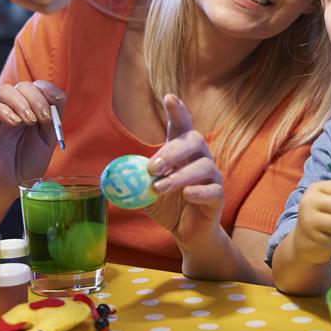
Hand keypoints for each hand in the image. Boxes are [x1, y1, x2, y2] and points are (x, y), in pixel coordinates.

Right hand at [0, 81, 64, 194]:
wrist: (12, 184)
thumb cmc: (29, 161)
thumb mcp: (49, 139)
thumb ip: (54, 118)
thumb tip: (56, 98)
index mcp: (32, 109)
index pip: (38, 86)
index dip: (47, 91)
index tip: (55, 105)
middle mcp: (15, 108)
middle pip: (23, 86)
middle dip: (37, 99)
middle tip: (42, 119)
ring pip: (5, 91)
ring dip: (21, 103)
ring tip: (29, 122)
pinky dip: (4, 111)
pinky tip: (15, 123)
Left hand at [143, 95, 225, 244]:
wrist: (187, 232)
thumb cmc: (167, 206)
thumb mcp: (144, 192)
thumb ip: (133, 182)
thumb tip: (112, 177)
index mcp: (182, 152)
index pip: (182, 125)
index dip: (177, 111)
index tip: (169, 97)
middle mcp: (200, 158)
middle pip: (194, 140)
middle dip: (172, 151)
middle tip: (152, 167)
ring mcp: (212, 177)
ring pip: (203, 166)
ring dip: (179, 176)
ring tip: (159, 188)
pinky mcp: (218, 196)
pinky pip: (213, 190)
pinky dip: (199, 191)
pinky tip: (187, 195)